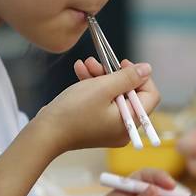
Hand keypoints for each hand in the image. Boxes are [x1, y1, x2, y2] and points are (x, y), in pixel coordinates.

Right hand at [34, 59, 159, 151]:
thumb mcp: (103, 88)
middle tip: (99, 61)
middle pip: (130, 94)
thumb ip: (128, 77)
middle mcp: (125, 128)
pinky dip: (93, 87)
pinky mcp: (97, 125)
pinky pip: (102, 103)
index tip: (123, 64)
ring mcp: (110, 128)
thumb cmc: (74, 111)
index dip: (140, 76)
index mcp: (132, 122)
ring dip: (101, 77)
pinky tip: (80, 70)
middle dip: (114, 74)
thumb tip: (147, 69)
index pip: (150, 95)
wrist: (45, 133)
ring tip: (85, 63)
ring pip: (114, 96)